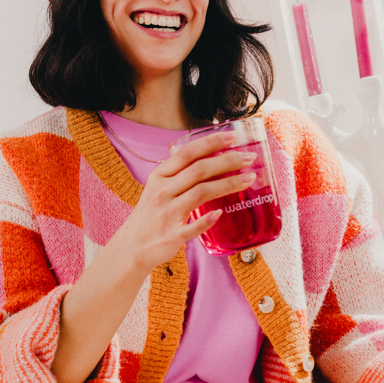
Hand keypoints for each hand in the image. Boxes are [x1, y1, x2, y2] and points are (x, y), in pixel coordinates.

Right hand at [123, 130, 256, 272]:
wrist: (133, 245)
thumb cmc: (152, 214)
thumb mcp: (159, 187)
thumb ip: (180, 174)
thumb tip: (214, 159)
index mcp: (160, 175)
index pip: (188, 153)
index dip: (211, 143)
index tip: (233, 137)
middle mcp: (162, 191)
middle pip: (199, 170)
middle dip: (228, 161)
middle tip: (250, 158)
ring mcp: (167, 213)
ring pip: (201, 193)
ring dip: (228, 184)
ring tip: (249, 179)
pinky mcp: (172, 235)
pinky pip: (192, 227)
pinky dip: (206, 220)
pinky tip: (220, 214)